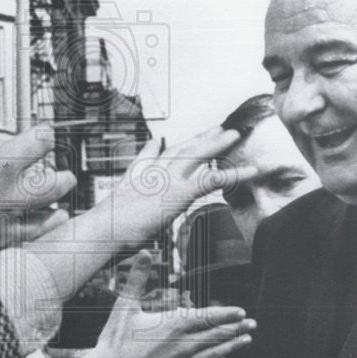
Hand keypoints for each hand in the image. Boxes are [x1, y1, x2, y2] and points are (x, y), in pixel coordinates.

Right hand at [0, 65, 75, 299]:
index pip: (40, 142)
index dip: (44, 135)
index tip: (43, 134)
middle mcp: (8, 196)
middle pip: (56, 185)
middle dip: (63, 178)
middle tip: (65, 174)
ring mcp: (5, 225)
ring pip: (48, 217)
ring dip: (55, 208)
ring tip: (56, 204)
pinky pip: (31, 241)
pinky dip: (39, 232)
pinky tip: (38, 225)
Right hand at [89, 251, 262, 357]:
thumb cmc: (113, 340)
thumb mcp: (124, 305)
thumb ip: (138, 278)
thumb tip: (145, 251)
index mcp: (171, 326)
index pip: (207, 318)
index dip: (226, 314)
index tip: (241, 311)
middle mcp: (181, 347)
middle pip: (216, 336)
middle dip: (236, 329)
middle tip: (252, 324)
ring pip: (213, 355)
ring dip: (232, 347)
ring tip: (246, 340)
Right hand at [104, 127, 258, 244]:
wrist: (104, 229)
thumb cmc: (110, 219)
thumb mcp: (125, 186)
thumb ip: (141, 162)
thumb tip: (154, 140)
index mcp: (145, 170)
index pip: (171, 151)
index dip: (190, 142)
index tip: (203, 133)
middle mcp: (159, 169)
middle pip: (187, 148)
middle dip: (207, 137)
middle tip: (226, 128)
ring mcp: (169, 179)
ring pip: (199, 156)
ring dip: (219, 144)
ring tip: (237, 134)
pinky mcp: (179, 192)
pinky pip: (213, 179)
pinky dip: (235, 173)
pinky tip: (252, 170)